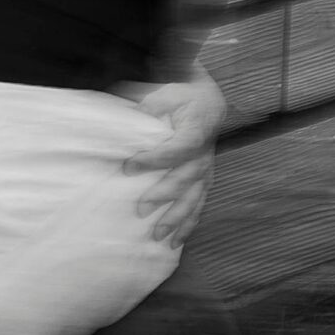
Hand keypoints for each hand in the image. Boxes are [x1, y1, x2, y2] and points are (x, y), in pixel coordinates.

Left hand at [124, 70, 224, 245]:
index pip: (175, 149)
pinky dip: (188, 225)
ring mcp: (205, 171)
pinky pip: (198, 206)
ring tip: (157, 234)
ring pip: (193, 199)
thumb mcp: (167, 93)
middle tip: (140, 208)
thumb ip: (149, 105)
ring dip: (176, 218)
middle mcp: (203, 155)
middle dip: (162, 195)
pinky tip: (175, 240)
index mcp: (194, 132)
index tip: (128, 166)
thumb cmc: (183, 98)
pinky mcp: (204, 181)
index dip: (153, 160)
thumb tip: (126, 115)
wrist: (209, 103)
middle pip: (184, 179)